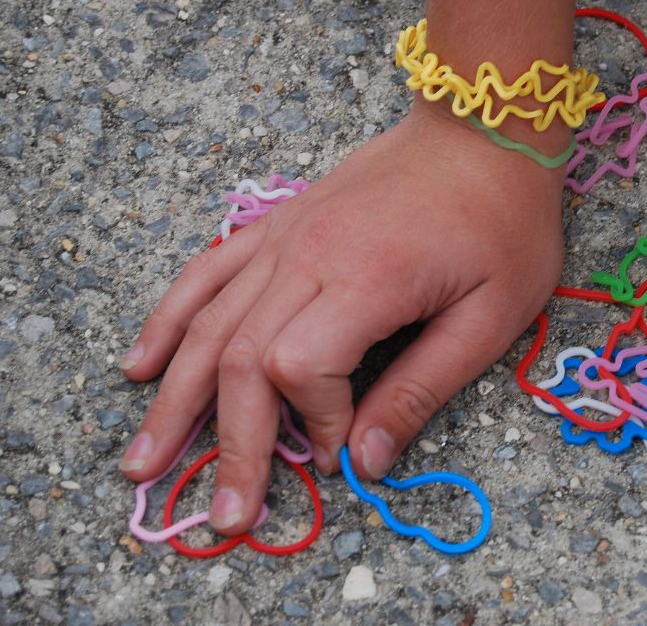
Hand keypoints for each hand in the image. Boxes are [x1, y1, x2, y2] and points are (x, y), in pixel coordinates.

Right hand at [118, 104, 565, 534]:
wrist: (483, 128)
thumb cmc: (503, 221)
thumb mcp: (492, 314)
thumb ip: (423, 388)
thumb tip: (367, 462)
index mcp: (367, 277)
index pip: (300, 367)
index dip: (313, 420)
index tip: (344, 447)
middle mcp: (309, 255)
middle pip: (239, 358)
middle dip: (229, 445)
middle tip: (224, 517)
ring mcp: (285, 236)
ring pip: (209, 324)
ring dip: (175, 399)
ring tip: (144, 461)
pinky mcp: (280, 224)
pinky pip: (207, 273)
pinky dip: (170, 321)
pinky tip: (143, 365)